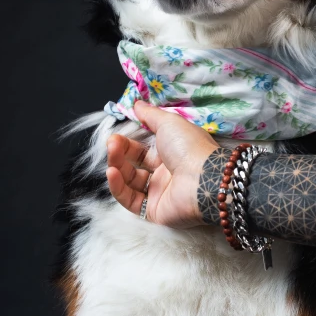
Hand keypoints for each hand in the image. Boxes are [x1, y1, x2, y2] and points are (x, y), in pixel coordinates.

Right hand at [106, 101, 218, 227]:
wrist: (204, 179)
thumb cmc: (189, 147)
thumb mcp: (169, 123)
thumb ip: (151, 115)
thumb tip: (137, 104)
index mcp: (171, 153)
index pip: (142, 150)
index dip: (127, 143)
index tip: (115, 136)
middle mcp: (165, 173)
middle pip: (133, 165)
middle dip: (119, 154)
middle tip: (112, 144)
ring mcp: (160, 193)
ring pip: (129, 182)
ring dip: (117, 168)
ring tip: (112, 159)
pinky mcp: (154, 211)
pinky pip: (130, 200)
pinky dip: (118, 187)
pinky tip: (112, 173)